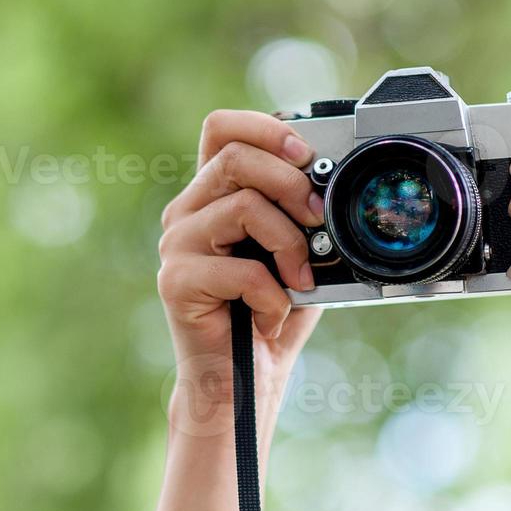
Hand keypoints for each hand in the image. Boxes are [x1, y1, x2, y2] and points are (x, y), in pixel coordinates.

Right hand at [157, 109, 325, 433]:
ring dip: (289, 243)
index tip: (306, 154)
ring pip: (243, 205)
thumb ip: (305, 214)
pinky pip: (242, 269)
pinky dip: (274, 297)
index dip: (264, 128)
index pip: (221, 129)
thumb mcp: (299, 252)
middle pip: (235, 158)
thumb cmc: (271, 316)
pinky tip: (272, 317)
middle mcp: (187, 212)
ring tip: (299, 279)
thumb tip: (335, 183)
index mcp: (213, 195)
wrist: (242, 382)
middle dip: (291, 183)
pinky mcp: (174, 282)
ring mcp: (175, 245)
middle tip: (318, 218)